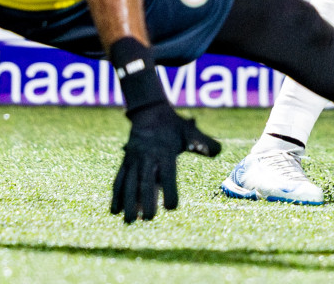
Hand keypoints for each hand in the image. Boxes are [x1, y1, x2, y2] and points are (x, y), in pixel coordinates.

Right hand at [110, 102, 219, 222]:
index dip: (169, 190)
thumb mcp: (190, 131)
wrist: (149, 112)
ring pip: (129, 182)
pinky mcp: (126, 162)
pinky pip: (119, 179)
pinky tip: (114, 211)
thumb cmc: (173, 126)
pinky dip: (116, 195)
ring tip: (129, 221)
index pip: (167, 173)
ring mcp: (134, 159)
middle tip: (149, 219)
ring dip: (128, 202)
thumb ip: (203, 142)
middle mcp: (147, 156)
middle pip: (145, 180)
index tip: (171, 208)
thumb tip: (218, 151)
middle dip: (145, 200)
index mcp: (164, 151)